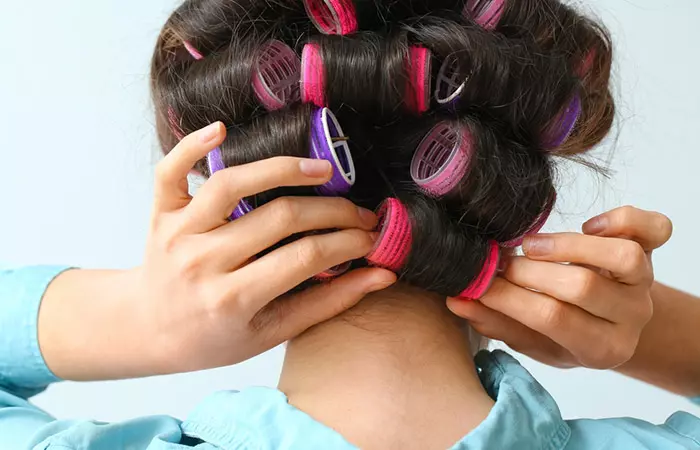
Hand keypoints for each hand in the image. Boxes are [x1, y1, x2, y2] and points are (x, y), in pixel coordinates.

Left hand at [39, 122, 395, 379]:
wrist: (148, 330)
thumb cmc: (214, 337)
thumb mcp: (271, 333)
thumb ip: (326, 303)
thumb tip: (381, 276)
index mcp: (231, 299)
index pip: (304, 258)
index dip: (347, 243)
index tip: (371, 238)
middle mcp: (202, 261)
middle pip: (279, 219)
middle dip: (332, 212)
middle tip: (360, 213)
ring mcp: (178, 232)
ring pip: (232, 184)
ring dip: (282, 169)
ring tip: (323, 170)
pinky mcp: (160, 212)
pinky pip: (171, 170)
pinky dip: (192, 145)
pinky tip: (222, 129)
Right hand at [448, 206, 671, 368]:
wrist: (615, 324)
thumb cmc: (566, 334)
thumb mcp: (534, 342)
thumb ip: (499, 323)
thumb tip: (457, 301)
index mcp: (602, 347)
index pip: (552, 319)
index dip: (509, 298)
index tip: (476, 283)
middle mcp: (631, 316)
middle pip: (583, 287)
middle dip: (529, 271)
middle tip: (498, 262)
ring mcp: (646, 283)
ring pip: (623, 257)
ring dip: (569, 245)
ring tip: (531, 244)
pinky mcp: (653, 252)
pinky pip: (654, 229)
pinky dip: (622, 221)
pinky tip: (591, 225)